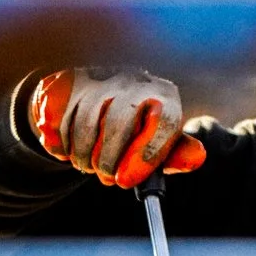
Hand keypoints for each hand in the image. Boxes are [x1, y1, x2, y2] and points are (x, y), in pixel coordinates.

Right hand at [27, 67, 208, 188]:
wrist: (103, 103)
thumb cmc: (140, 132)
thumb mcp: (162, 145)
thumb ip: (177, 154)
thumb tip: (197, 156)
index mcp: (164, 96)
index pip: (161, 121)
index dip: (144, 155)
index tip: (125, 180)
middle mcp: (134, 79)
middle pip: (118, 120)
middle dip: (108, 160)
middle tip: (107, 178)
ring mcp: (101, 75)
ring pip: (86, 120)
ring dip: (83, 155)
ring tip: (89, 167)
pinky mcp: (70, 79)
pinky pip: (58, 116)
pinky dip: (60, 143)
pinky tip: (67, 152)